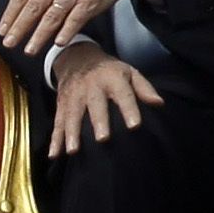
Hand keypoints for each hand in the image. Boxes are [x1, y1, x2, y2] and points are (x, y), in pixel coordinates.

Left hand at [0, 0, 138, 60]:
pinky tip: (58, 43)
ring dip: (40, 35)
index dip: (10, 14)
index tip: (2, 32)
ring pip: (53, 15)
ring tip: (29, 50)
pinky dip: (67, 31)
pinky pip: (76, 18)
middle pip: (34, 6)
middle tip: (9, 44)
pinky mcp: (89, 2)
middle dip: (20, 27)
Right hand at [46, 39, 163, 154]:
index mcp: (112, 78)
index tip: (135, 125)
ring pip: (72, 116)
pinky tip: (54, 155)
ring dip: (71, 134)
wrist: (76, 57)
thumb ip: (144, 88)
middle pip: (95, 105)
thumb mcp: (129, 72)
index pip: (123, 94)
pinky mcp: (61, 105)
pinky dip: (55, 140)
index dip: (129, 109)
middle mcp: (91, 86)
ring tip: (74, 151)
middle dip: (98, 121)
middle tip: (103, 139)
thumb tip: (159, 104)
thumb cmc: (109, 70)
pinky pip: (57, 123)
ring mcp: (74, 96)